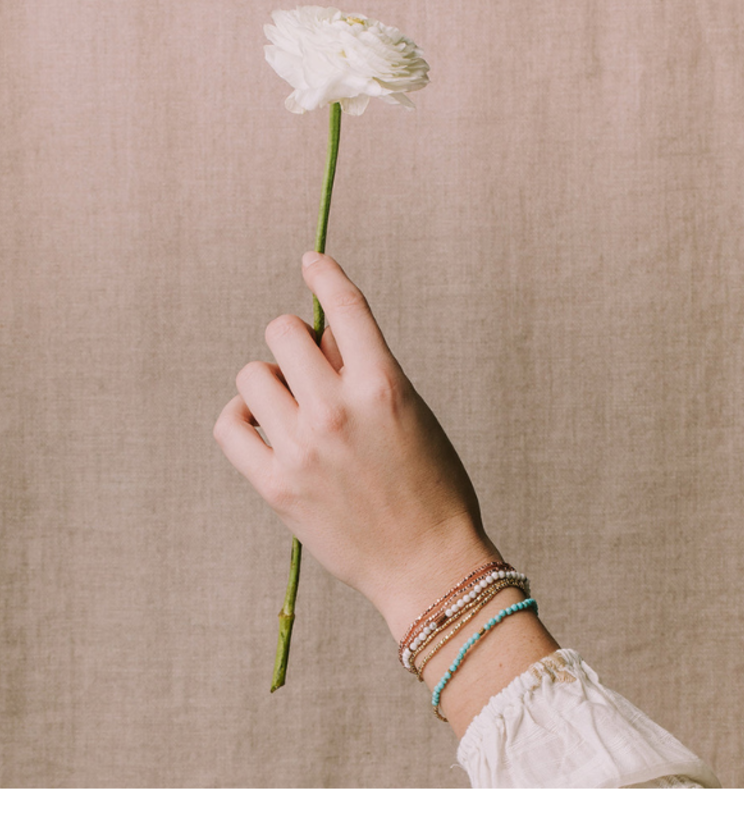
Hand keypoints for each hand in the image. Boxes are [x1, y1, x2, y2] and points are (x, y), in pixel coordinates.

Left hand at [214, 252, 500, 638]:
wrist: (427, 564)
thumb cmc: (431, 484)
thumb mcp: (411, 413)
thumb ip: (363, 370)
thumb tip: (312, 337)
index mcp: (384, 385)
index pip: (344, 307)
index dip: (324, 274)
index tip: (312, 262)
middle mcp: (338, 410)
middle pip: (281, 332)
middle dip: (294, 342)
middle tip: (309, 369)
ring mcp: (303, 448)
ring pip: (253, 375)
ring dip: (270, 382)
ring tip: (291, 407)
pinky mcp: (276, 485)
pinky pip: (229, 425)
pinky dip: (241, 417)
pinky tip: (261, 425)